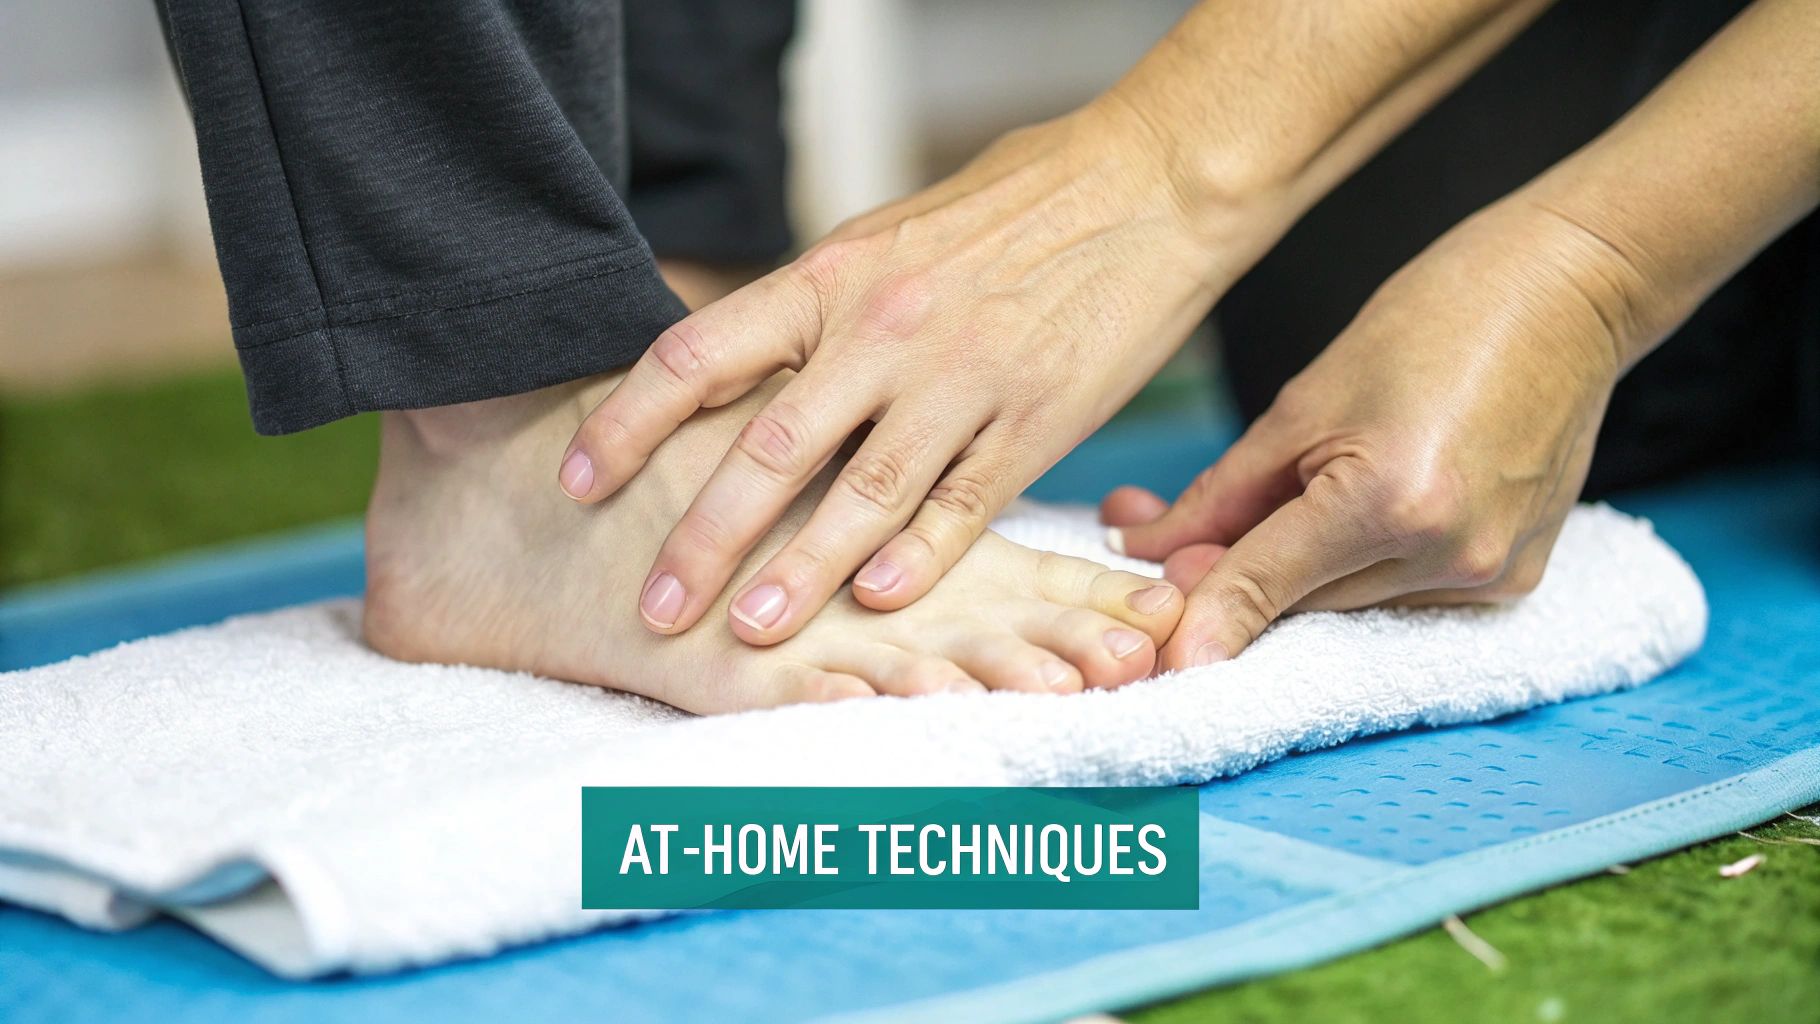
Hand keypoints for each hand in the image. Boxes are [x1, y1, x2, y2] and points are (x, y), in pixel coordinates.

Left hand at [560, 98, 1248, 642]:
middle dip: (701, 538)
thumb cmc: (1011, 207)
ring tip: (750, 629)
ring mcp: (961, 379)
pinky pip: (962, 506)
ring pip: (861, 495)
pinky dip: (917, 560)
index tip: (577, 483)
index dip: (624, 424)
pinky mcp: (1036, 421)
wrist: (1147, 184)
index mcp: (833, 277)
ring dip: (800, 572)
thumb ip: (816, 311)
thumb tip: (738, 375)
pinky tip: (876, 603)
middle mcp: (885, 330)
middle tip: (654, 606)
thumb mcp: (887, 239)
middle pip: (767, 450)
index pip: (697, 355)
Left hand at [1109, 200, 1633, 668]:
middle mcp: (1450, 555)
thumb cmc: (1432, 322)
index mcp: (1391, 502)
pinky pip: (1404, 598)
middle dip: (1232, 584)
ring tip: (1267, 509)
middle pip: (1303, 606)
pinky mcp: (1516, 579)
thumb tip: (1150, 549)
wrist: (1567, 294)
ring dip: (1295, 580)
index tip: (1157, 655)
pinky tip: (1347, 516)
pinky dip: (1358, 572)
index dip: (1201, 616)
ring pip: (1348, 608)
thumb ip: (1223, 494)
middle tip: (1166, 545)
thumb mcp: (1303, 403)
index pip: (1266, 582)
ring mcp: (1492, 575)